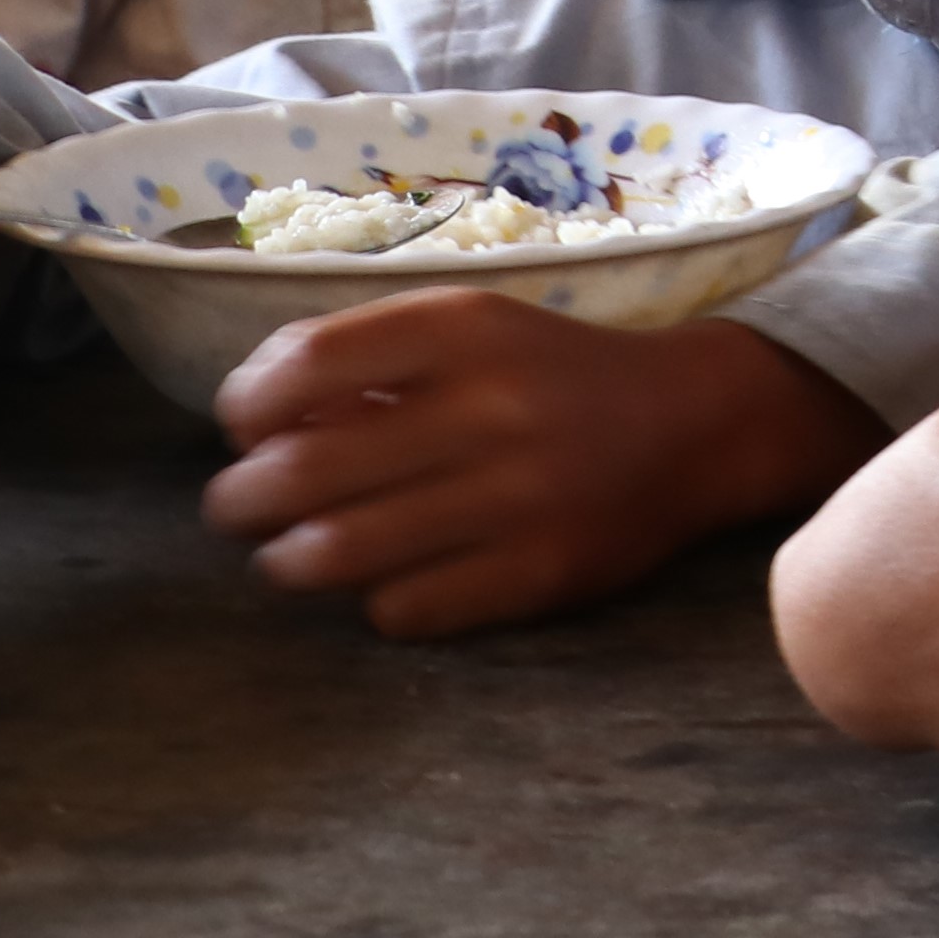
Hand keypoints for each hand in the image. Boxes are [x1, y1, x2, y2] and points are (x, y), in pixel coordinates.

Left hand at [206, 301, 881, 636]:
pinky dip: (375, 602)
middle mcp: (490, 409)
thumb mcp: (473, 328)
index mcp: (465, 330)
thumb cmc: (554, 374)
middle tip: (241, 510)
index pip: (302, 367)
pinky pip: (403, 609)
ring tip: (290, 555)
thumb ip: (368, 357)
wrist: (698, 424)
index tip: (244, 429)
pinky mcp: (540, 572)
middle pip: (299, 472)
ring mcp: (517, 498)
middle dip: (241, 501)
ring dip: (286, 561)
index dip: (244, 407)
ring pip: (334, 554)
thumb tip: (252, 419)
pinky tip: (388, 581)